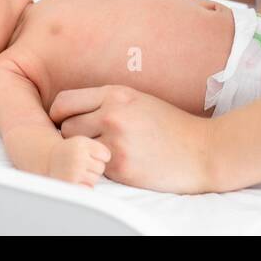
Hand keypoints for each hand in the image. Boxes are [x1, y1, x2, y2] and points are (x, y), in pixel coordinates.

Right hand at [47, 135, 110, 187]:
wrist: (49, 161)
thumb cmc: (71, 151)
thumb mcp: (84, 142)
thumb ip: (101, 149)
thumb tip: (123, 163)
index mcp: (82, 143)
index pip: (106, 155)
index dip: (100, 156)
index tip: (90, 154)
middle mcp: (77, 156)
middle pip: (101, 167)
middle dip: (94, 167)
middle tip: (79, 163)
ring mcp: (74, 172)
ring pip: (95, 178)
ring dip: (89, 177)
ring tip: (76, 171)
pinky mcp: (71, 185)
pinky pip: (88, 188)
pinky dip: (84, 186)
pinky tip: (75, 180)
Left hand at [49, 85, 214, 193]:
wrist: (202, 151)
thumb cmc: (170, 126)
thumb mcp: (139, 99)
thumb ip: (107, 101)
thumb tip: (72, 111)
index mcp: (116, 93)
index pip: (64, 101)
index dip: (57, 114)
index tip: (61, 122)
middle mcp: (112, 114)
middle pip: (65, 126)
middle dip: (71, 135)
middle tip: (86, 142)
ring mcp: (116, 141)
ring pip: (75, 148)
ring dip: (83, 153)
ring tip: (101, 153)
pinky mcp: (120, 167)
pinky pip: (93, 167)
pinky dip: (99, 167)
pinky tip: (117, 165)